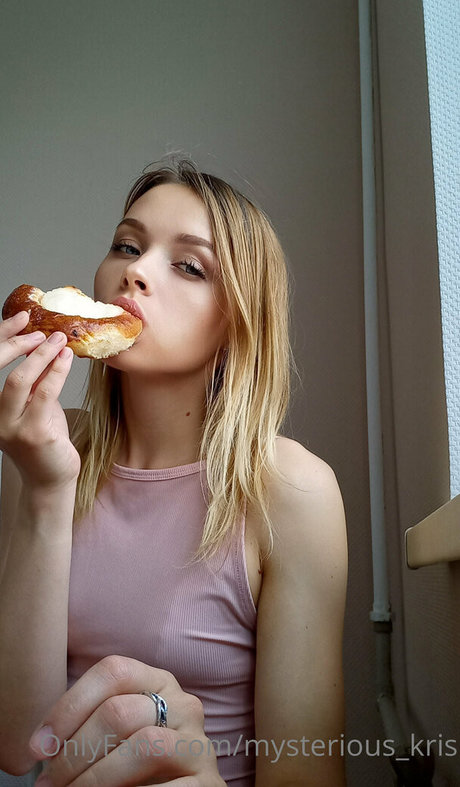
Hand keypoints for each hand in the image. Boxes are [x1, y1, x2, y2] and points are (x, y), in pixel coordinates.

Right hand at [0, 310, 80, 488]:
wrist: (51, 480)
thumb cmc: (44, 442)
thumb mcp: (34, 407)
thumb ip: (33, 383)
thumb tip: (43, 346)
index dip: (3, 340)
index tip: (19, 320)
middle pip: (4, 371)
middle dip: (24, 345)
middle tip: (45, 330)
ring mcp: (12, 428)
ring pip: (22, 381)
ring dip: (43, 356)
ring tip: (60, 340)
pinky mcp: (34, 434)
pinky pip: (45, 394)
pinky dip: (57, 372)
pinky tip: (66, 360)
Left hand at [28, 655, 225, 785]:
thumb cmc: (140, 767)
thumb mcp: (121, 735)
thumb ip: (93, 726)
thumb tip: (41, 744)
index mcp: (159, 682)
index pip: (113, 671)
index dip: (69, 705)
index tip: (39, 746)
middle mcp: (184, 705)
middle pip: (119, 711)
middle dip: (74, 751)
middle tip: (50, 782)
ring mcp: (199, 744)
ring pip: (143, 746)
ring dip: (96, 778)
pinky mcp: (208, 783)